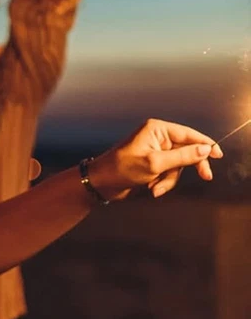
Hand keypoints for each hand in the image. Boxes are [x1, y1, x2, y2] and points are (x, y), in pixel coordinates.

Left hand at [89, 119, 222, 200]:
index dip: (205, 144)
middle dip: (190, 166)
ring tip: (155, 187)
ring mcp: (155, 151)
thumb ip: (182, 156)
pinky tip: (151, 189)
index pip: (189, 134)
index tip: (218, 155)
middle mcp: (157, 137)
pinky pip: (168, 174)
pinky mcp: (152, 164)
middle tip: (205, 176)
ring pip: (178, 166)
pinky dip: (163, 183)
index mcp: (157, 129)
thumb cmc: (122, 168)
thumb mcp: (155, 163)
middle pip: (187, 150)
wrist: (101, 183)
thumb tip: (205, 149)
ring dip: (169, 179)